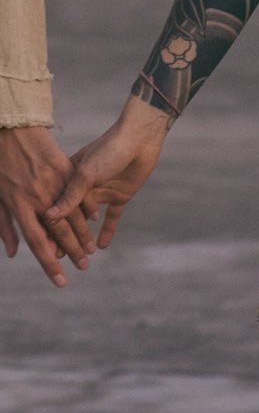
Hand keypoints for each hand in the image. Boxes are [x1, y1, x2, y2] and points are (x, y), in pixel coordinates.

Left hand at [0, 125, 97, 285]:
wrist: (12, 131)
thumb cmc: (1, 167)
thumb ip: (5, 227)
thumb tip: (12, 253)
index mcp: (20, 208)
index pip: (38, 244)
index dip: (49, 265)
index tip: (61, 281)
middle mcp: (39, 199)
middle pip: (60, 232)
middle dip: (73, 252)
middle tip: (84, 266)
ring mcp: (53, 183)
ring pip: (73, 214)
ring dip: (84, 233)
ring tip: (92, 248)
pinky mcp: (65, 168)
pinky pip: (80, 193)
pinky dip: (88, 207)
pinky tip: (95, 219)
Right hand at [46, 96, 169, 248]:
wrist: (141, 138)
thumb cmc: (110, 149)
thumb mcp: (87, 173)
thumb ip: (71, 196)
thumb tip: (50, 216)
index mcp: (72, 177)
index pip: (60, 204)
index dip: (54, 224)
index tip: (48, 244)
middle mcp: (86, 186)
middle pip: (74, 215)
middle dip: (67, 235)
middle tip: (60, 256)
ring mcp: (103, 192)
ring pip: (91, 220)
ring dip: (86, 236)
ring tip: (81, 255)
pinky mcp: (121, 196)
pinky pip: (113, 217)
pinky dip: (108, 230)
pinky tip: (102, 246)